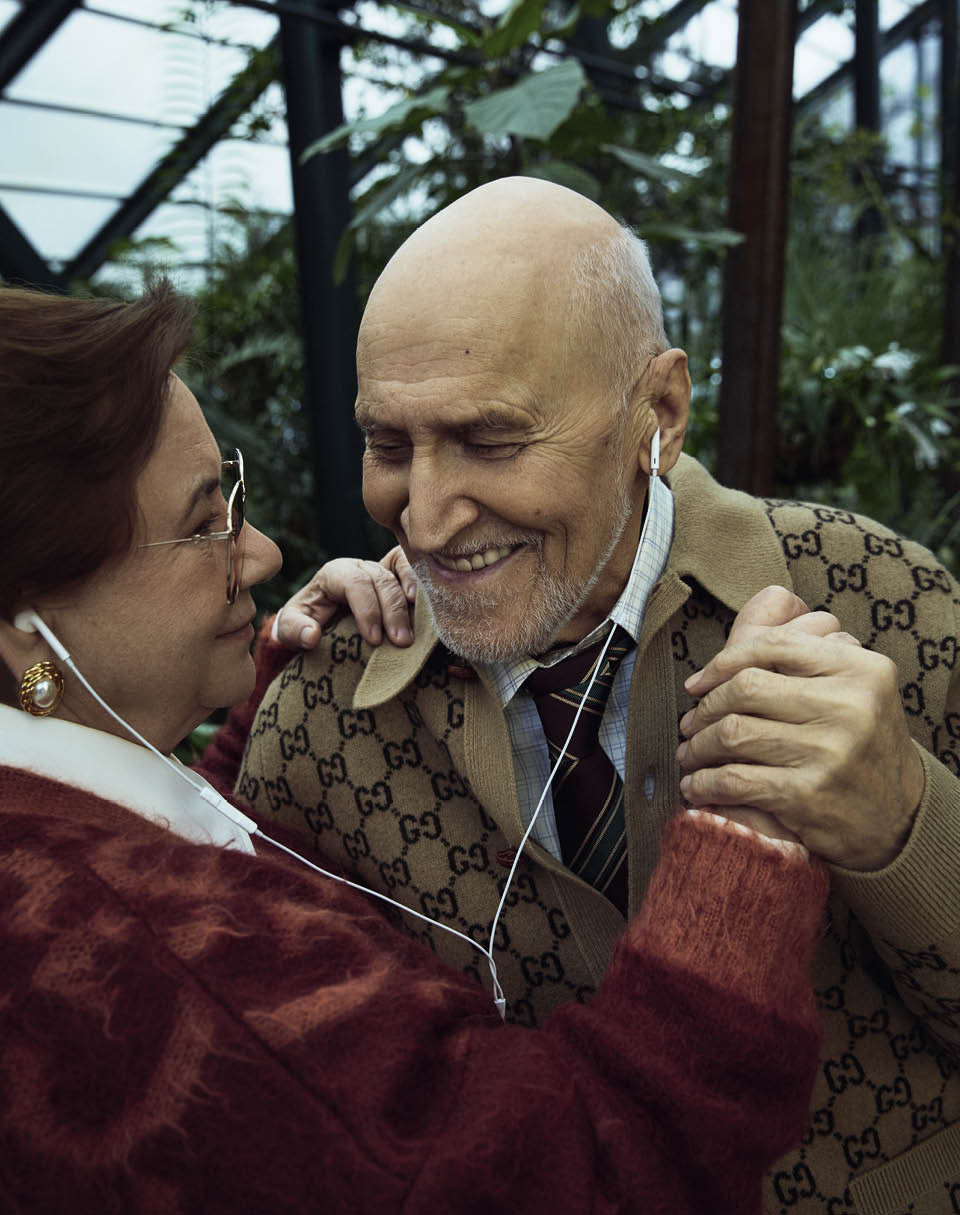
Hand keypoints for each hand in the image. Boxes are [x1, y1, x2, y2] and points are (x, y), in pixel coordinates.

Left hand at [272, 547, 415, 648]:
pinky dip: (420, 582)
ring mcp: (381, 570)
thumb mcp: (289, 628)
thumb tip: (311, 635)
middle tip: (401, 642)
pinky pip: (412, 569)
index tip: (374, 640)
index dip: (367, 609)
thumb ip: (294, 630)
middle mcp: (360, 567)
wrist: (319, 621)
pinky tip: (426, 605)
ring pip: (400, 575)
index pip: (354, 582)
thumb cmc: (305, 624)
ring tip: (416, 629)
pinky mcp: (397, 578)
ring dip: (410, 603)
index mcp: (334, 573)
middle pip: (381, 580)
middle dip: (392, 611)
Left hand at [676, 586, 924, 869]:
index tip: (699, 683)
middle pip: (746, 688)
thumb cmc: (860, 741)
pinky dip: (704, 783)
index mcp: (861, 669)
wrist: (897, 817)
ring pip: (734, 733)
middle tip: (690, 722)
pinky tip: (696, 786)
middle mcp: (850, 706)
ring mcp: (829, 752)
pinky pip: (734, 780)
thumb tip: (761, 606)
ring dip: (698, 746)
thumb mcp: (850, 684)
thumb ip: (806, 642)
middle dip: (706, 707)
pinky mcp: (808, 795)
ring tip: (690, 753)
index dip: (724, 661)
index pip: (774, 644)